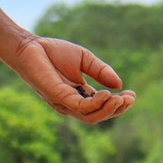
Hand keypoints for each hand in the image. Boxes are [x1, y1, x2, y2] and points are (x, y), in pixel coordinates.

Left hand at [9, 35, 134, 123]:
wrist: (30, 45)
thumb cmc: (53, 52)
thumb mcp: (85, 59)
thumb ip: (101, 71)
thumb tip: (119, 84)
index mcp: (79, 94)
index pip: (101, 106)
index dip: (118, 104)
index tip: (132, 95)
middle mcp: (71, 103)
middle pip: (98, 116)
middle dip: (116, 110)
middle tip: (129, 99)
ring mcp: (63, 102)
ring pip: (90, 117)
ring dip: (108, 110)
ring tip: (120, 99)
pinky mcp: (56, 97)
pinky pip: (79, 107)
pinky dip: (94, 103)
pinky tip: (106, 95)